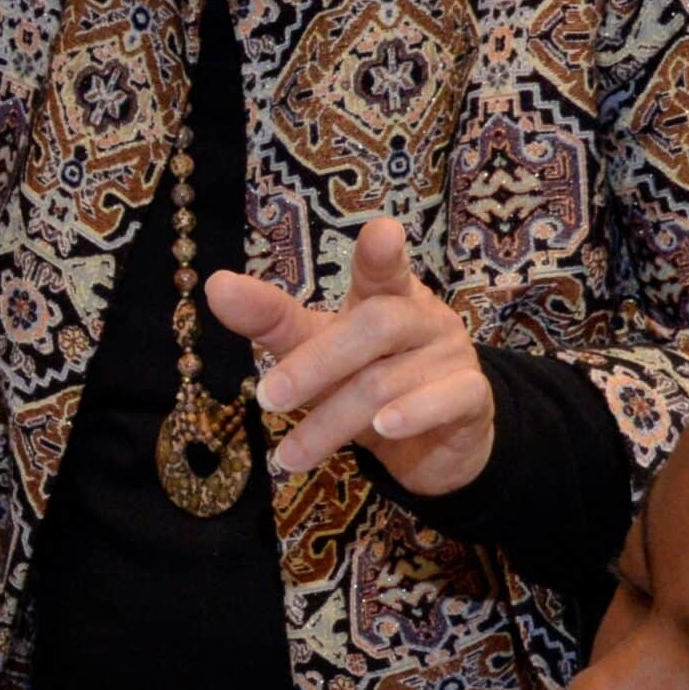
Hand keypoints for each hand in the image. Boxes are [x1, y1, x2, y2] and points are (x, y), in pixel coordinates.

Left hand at [207, 216, 495, 497]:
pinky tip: (382, 431)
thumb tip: (216, 286)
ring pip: (389, 380)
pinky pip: (449, 400)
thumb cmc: (370, 381)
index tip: (381, 233)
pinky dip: (413, 414)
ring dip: (332, 421)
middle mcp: (423, 317)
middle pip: (374, 326)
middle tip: (266, 399)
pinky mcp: (472, 398)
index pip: (382, 269)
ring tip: (288, 455)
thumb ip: (275, 323)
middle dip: (316, 363)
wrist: (435, 443)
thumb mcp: (320, 352)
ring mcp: (452, 355)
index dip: (381, 254)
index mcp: (387, 296)